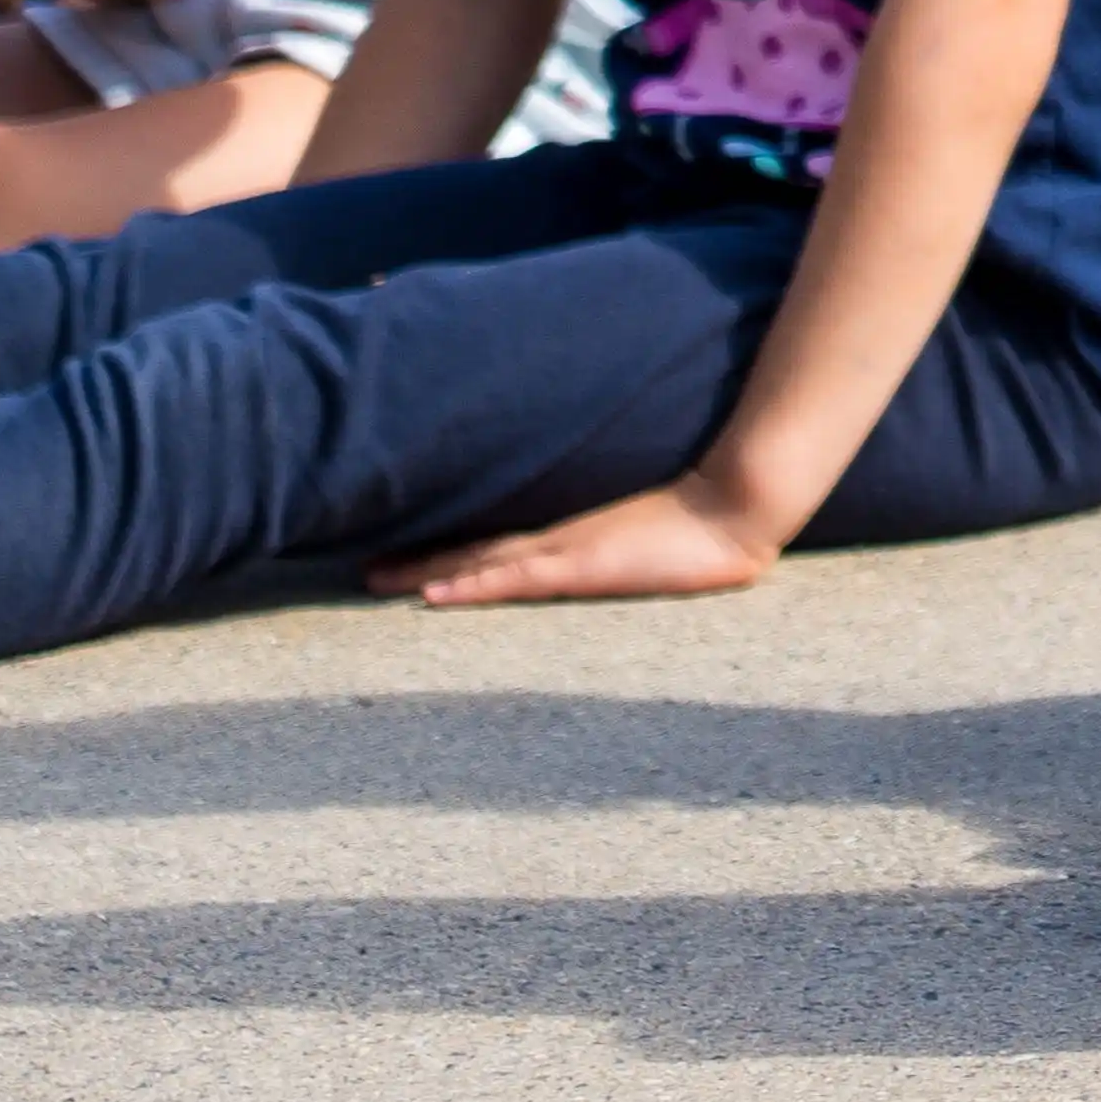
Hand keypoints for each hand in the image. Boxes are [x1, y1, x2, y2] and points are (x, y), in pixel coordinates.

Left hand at [376, 480, 782, 606]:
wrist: (737, 506)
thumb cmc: (710, 525)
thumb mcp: (663, 539)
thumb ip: (636, 545)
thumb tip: (628, 553)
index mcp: (573, 539)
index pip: (495, 545)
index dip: (449, 553)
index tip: (405, 561)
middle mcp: (557, 541)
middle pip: (473, 551)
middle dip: (418, 562)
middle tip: (363, 570)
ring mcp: (565, 551)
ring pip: (479, 562)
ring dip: (426, 572)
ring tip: (375, 579)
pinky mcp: (580, 565)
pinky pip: (512, 578)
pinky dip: (469, 585)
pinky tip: (434, 595)